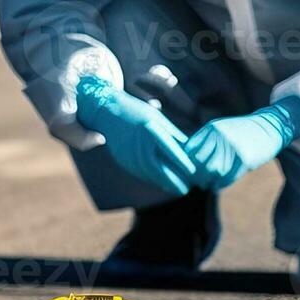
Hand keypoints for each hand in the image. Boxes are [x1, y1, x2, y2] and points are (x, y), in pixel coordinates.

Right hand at [74, 76, 197, 196]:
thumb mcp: (157, 119)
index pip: (168, 149)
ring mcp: (127, 152)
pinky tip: (162, 183)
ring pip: (148, 173)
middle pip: (158, 167)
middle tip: (187, 189)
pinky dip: (152, 179)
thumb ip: (173, 135)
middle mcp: (137, 142)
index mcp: (149, 128)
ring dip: (163, 183)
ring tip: (177, 188)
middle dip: (173, 180)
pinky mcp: (122, 159)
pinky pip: (139, 173)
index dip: (182, 162)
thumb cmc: (138, 112)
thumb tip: (191, 151)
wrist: (107, 111)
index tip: (193, 172)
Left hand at [185, 106, 294, 190]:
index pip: (190, 150)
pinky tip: (217, 186)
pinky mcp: (245, 160)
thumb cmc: (242, 131)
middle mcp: (220, 137)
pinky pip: (227, 178)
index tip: (188, 172)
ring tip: (207, 184)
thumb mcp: (221, 129)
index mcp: (212, 129)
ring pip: (212, 172)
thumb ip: (205, 141)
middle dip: (196, 175)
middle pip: (199, 163)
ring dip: (207, 182)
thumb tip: (185, 160)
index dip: (186, 165)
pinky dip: (219, 185)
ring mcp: (233, 148)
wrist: (270, 126)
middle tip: (197, 181)